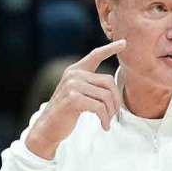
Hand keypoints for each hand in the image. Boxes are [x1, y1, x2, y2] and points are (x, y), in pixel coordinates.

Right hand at [25, 39, 125, 159]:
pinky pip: (100, 107)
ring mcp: (72, 86)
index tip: (124, 43)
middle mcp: (73, 75)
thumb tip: (111, 85)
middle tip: (114, 114)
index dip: (110, 49)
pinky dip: (105, 119)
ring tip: (108, 121)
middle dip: (116, 100)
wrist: (47, 127)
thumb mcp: (76, 94)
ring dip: (110, 112)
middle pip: (108, 82)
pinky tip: (104, 126)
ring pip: (106, 96)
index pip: (95, 55)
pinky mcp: (73, 99)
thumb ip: (89, 85)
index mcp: (74, 71)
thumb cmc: (65, 112)